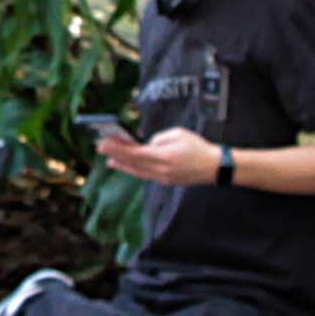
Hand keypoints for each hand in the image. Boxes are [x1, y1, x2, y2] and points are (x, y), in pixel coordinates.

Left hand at [94, 127, 224, 187]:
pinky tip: (128, 166)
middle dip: (115, 155)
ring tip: (110, 160)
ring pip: (138, 172)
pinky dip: (135, 170)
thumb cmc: (197, 147)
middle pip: (133, 163)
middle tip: (100, 148)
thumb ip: (159, 139)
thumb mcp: (178, 134)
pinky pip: (146, 175)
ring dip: (123, 165)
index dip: (117, 148)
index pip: (135, 153)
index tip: (104, 142)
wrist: (214, 166)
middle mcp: (161, 170)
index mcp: (164, 157)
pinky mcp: (167, 181)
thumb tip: (147, 145)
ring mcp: (164, 178)